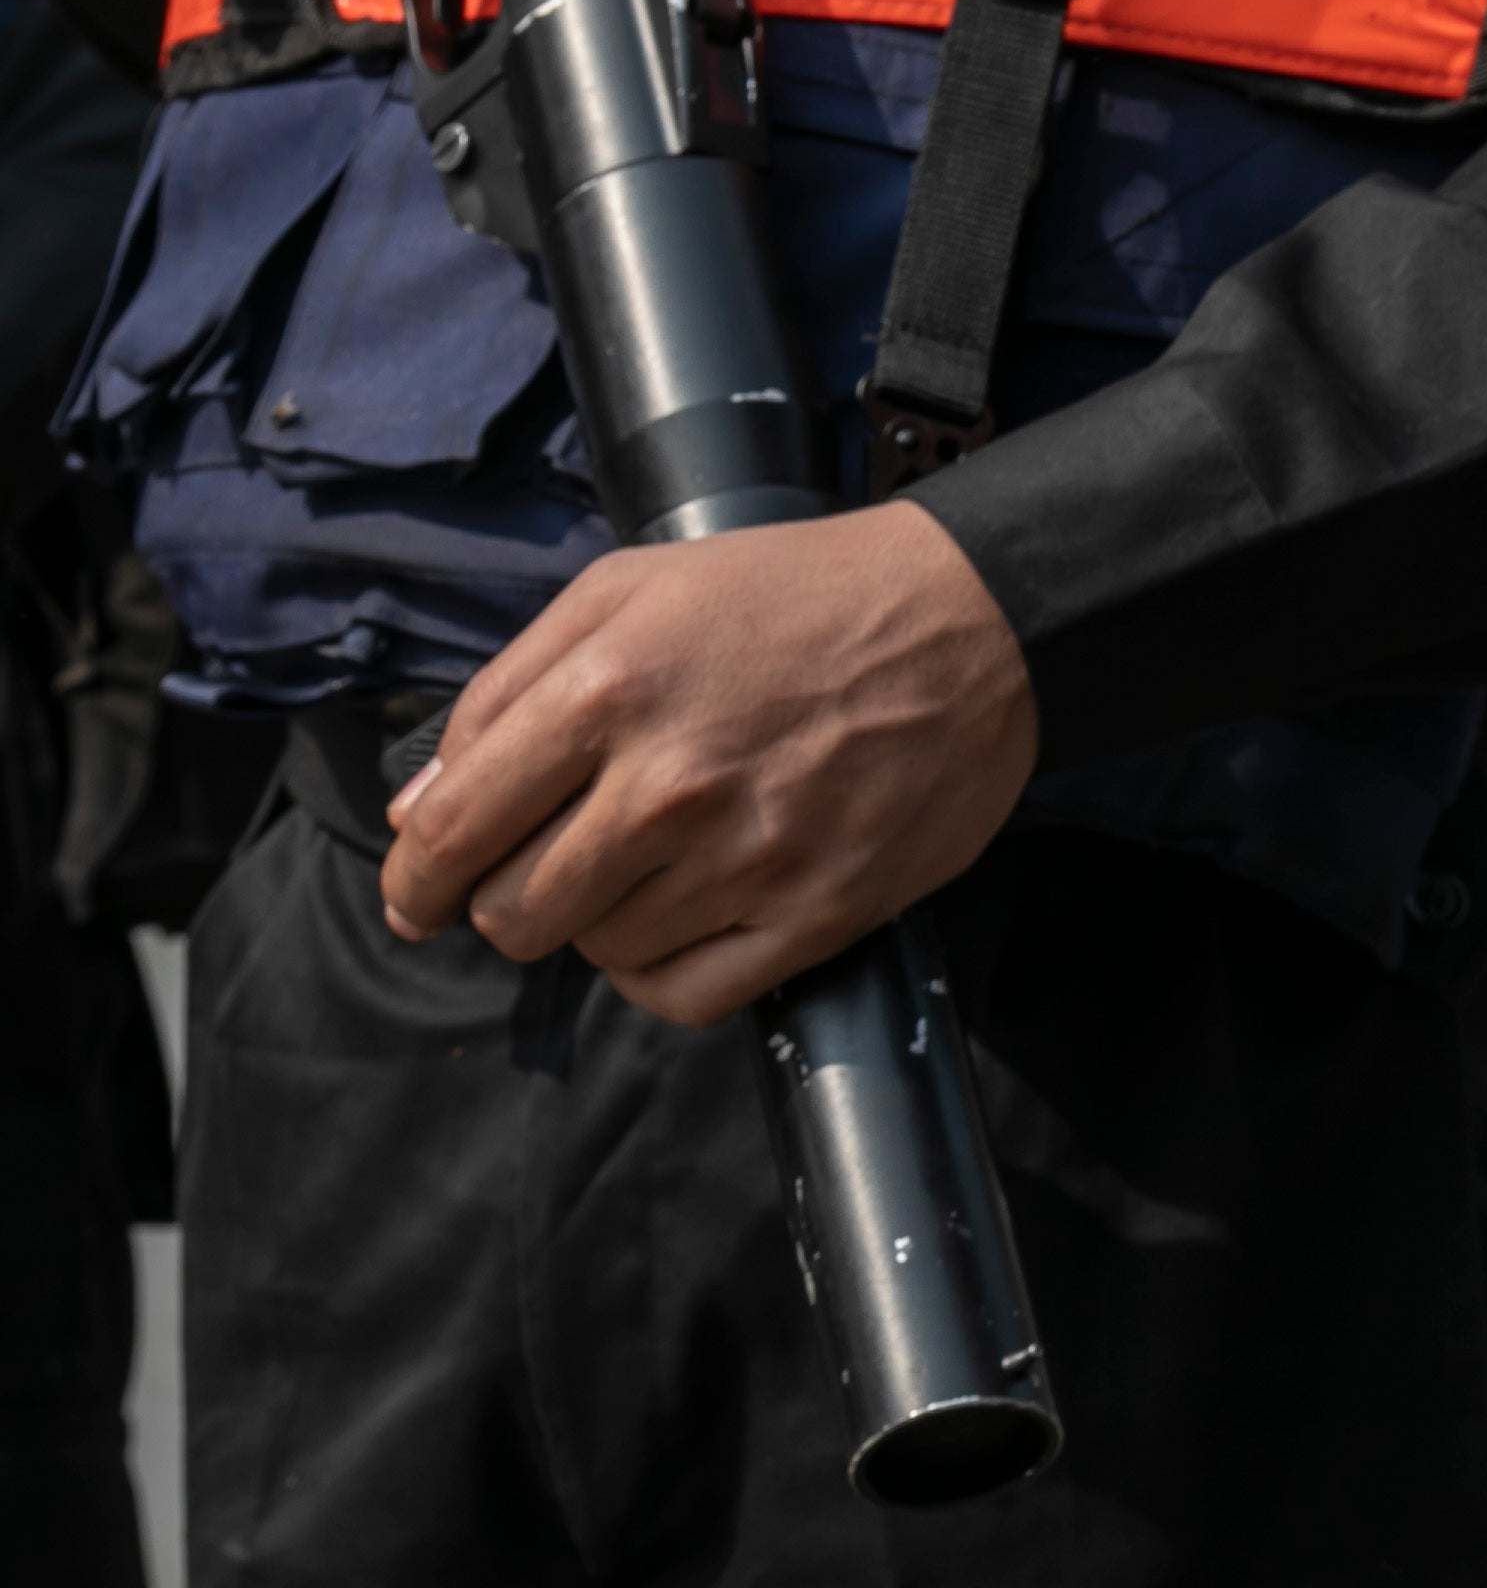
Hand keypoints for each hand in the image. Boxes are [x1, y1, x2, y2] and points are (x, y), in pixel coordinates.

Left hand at [379, 505, 1036, 1026]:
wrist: (972, 619)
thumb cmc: (795, 596)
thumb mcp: (629, 593)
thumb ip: (506, 693)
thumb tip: (422, 815)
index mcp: (606, 692)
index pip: (454, 830)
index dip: (415, 880)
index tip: (415, 899)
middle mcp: (669, 784)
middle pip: (516, 912)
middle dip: (506, 902)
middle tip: (543, 874)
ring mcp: (748, 857)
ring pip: (601, 954)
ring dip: (601, 923)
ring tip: (651, 865)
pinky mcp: (818, 910)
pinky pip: (688, 994)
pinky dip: (662, 975)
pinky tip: (682, 923)